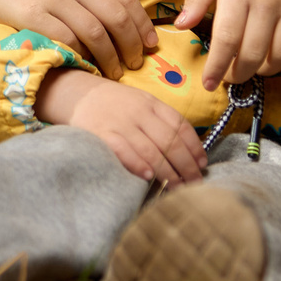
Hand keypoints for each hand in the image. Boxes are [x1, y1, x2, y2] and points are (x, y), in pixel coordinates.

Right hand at [0, 0, 153, 76]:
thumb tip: (116, 13)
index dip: (143, 24)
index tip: (150, 44)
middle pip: (117, 18)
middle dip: (131, 46)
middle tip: (135, 63)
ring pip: (96, 33)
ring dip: (110, 58)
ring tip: (114, 72)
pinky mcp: (31, 15)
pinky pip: (66, 41)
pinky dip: (81, 57)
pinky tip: (86, 66)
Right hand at [36, 71, 204, 185]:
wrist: (77, 94)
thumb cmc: (115, 105)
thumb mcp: (141, 103)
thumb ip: (161, 122)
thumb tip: (190, 151)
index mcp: (152, 104)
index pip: (180, 126)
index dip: (195, 147)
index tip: (202, 165)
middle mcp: (139, 112)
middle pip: (170, 141)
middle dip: (186, 165)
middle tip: (195, 183)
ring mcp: (120, 123)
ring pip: (151, 150)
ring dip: (168, 171)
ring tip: (178, 187)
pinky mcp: (102, 134)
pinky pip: (124, 151)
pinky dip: (138, 164)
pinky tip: (148, 177)